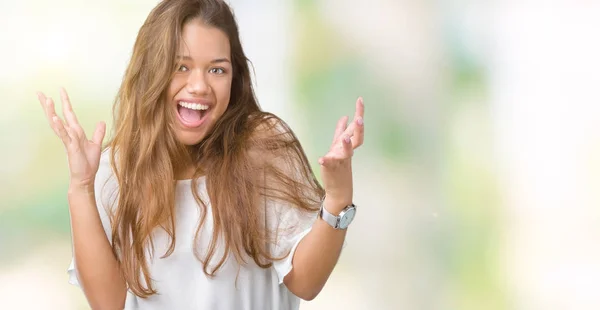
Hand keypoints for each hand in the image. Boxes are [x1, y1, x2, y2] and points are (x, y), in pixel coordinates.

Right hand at [37, 88, 105, 190]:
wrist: (85, 177)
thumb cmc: (88, 163)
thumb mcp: (96, 144)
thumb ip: (98, 133)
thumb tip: (102, 122)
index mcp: (76, 132)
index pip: (69, 113)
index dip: (65, 102)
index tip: (61, 89)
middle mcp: (70, 134)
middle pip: (57, 115)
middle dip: (48, 105)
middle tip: (39, 92)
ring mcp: (68, 140)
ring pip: (57, 123)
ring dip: (51, 112)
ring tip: (47, 100)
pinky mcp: (70, 146)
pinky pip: (63, 135)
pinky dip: (59, 126)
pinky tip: (55, 118)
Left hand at [318, 97, 364, 212]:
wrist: (339, 187)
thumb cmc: (339, 165)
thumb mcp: (339, 145)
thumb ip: (341, 131)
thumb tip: (345, 117)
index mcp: (348, 144)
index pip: (356, 127)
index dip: (359, 113)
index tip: (360, 99)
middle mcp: (346, 151)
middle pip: (356, 139)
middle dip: (358, 130)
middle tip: (359, 119)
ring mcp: (340, 160)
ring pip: (345, 153)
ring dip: (345, 146)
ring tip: (344, 139)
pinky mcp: (331, 168)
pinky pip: (329, 164)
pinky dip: (326, 161)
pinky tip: (321, 159)